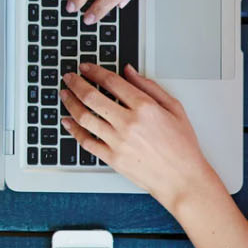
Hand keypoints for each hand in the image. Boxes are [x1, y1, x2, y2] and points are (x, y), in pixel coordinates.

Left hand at [60, 63, 222, 207]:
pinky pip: (85, 141)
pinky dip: (72, 129)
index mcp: (145, 108)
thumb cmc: (182, 147)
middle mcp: (128, 123)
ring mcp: (118, 141)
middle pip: (91, 96)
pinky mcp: (111, 158)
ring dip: (70, 102)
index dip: (94, 71)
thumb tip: (129, 71)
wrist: (182, 179)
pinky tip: (67, 121)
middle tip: (69, 77)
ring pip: (84, 117)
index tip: (85, 67)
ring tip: (64, 94)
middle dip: (76, 83)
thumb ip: (150, 87)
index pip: (111, 82)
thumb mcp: (175, 109)